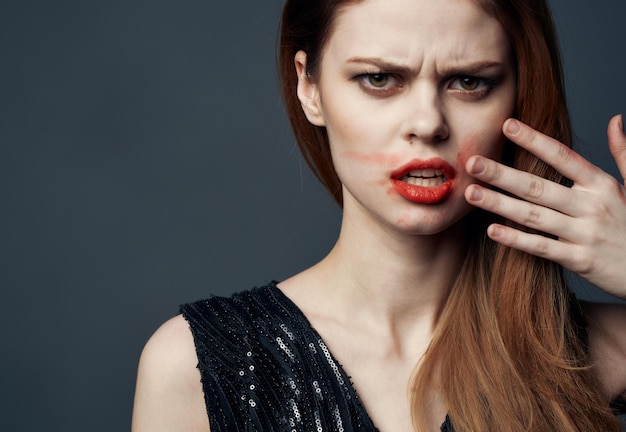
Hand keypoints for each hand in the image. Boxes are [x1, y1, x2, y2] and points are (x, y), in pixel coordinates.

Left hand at [464, 115, 625, 299]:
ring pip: (534, 216)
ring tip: (471, 193)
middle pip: (538, 186)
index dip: (534, 140)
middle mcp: (591, 206)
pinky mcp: (580, 260)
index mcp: (601, 185)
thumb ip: (623, 153)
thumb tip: (615, 120)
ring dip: (500, 204)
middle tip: (472, 163)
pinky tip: (492, 231)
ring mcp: (585, 234)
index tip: (507, 125)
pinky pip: (542, 248)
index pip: (562, 156)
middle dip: (502, 174)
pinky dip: (517, 240)